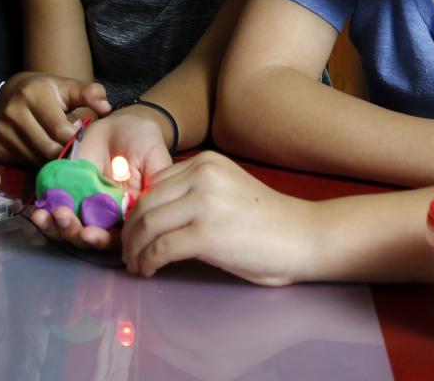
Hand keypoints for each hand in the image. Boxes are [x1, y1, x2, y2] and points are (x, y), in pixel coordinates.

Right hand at [0, 73, 111, 163]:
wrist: (12, 92)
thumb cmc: (47, 92)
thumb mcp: (69, 87)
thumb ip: (90, 94)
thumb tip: (106, 108)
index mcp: (32, 94)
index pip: (60, 130)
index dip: (75, 136)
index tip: (79, 132)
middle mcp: (12, 112)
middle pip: (48, 149)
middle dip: (64, 151)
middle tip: (71, 145)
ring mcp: (1, 131)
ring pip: (36, 160)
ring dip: (51, 159)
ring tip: (57, 145)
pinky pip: (23, 164)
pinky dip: (36, 162)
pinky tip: (41, 150)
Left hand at [25, 104, 175, 248]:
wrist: (121, 123)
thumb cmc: (144, 142)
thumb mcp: (156, 159)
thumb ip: (155, 183)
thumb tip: (150, 209)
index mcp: (127, 214)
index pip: (115, 237)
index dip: (102, 239)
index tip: (90, 234)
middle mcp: (104, 214)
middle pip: (87, 235)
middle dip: (73, 232)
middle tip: (64, 217)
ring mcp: (83, 202)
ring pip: (67, 225)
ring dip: (54, 226)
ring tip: (45, 215)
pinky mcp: (66, 188)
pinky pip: (53, 206)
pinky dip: (44, 211)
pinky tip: (37, 210)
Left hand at [119, 152, 310, 285]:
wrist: (306, 237)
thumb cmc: (269, 221)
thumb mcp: (226, 191)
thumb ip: (193, 194)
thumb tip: (153, 215)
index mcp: (205, 163)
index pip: (154, 184)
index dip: (138, 210)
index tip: (135, 230)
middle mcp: (201, 176)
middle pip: (145, 203)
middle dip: (130, 231)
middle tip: (128, 252)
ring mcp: (204, 204)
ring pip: (147, 225)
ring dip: (135, 249)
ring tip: (136, 264)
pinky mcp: (207, 235)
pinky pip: (161, 248)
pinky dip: (148, 261)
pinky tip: (149, 270)